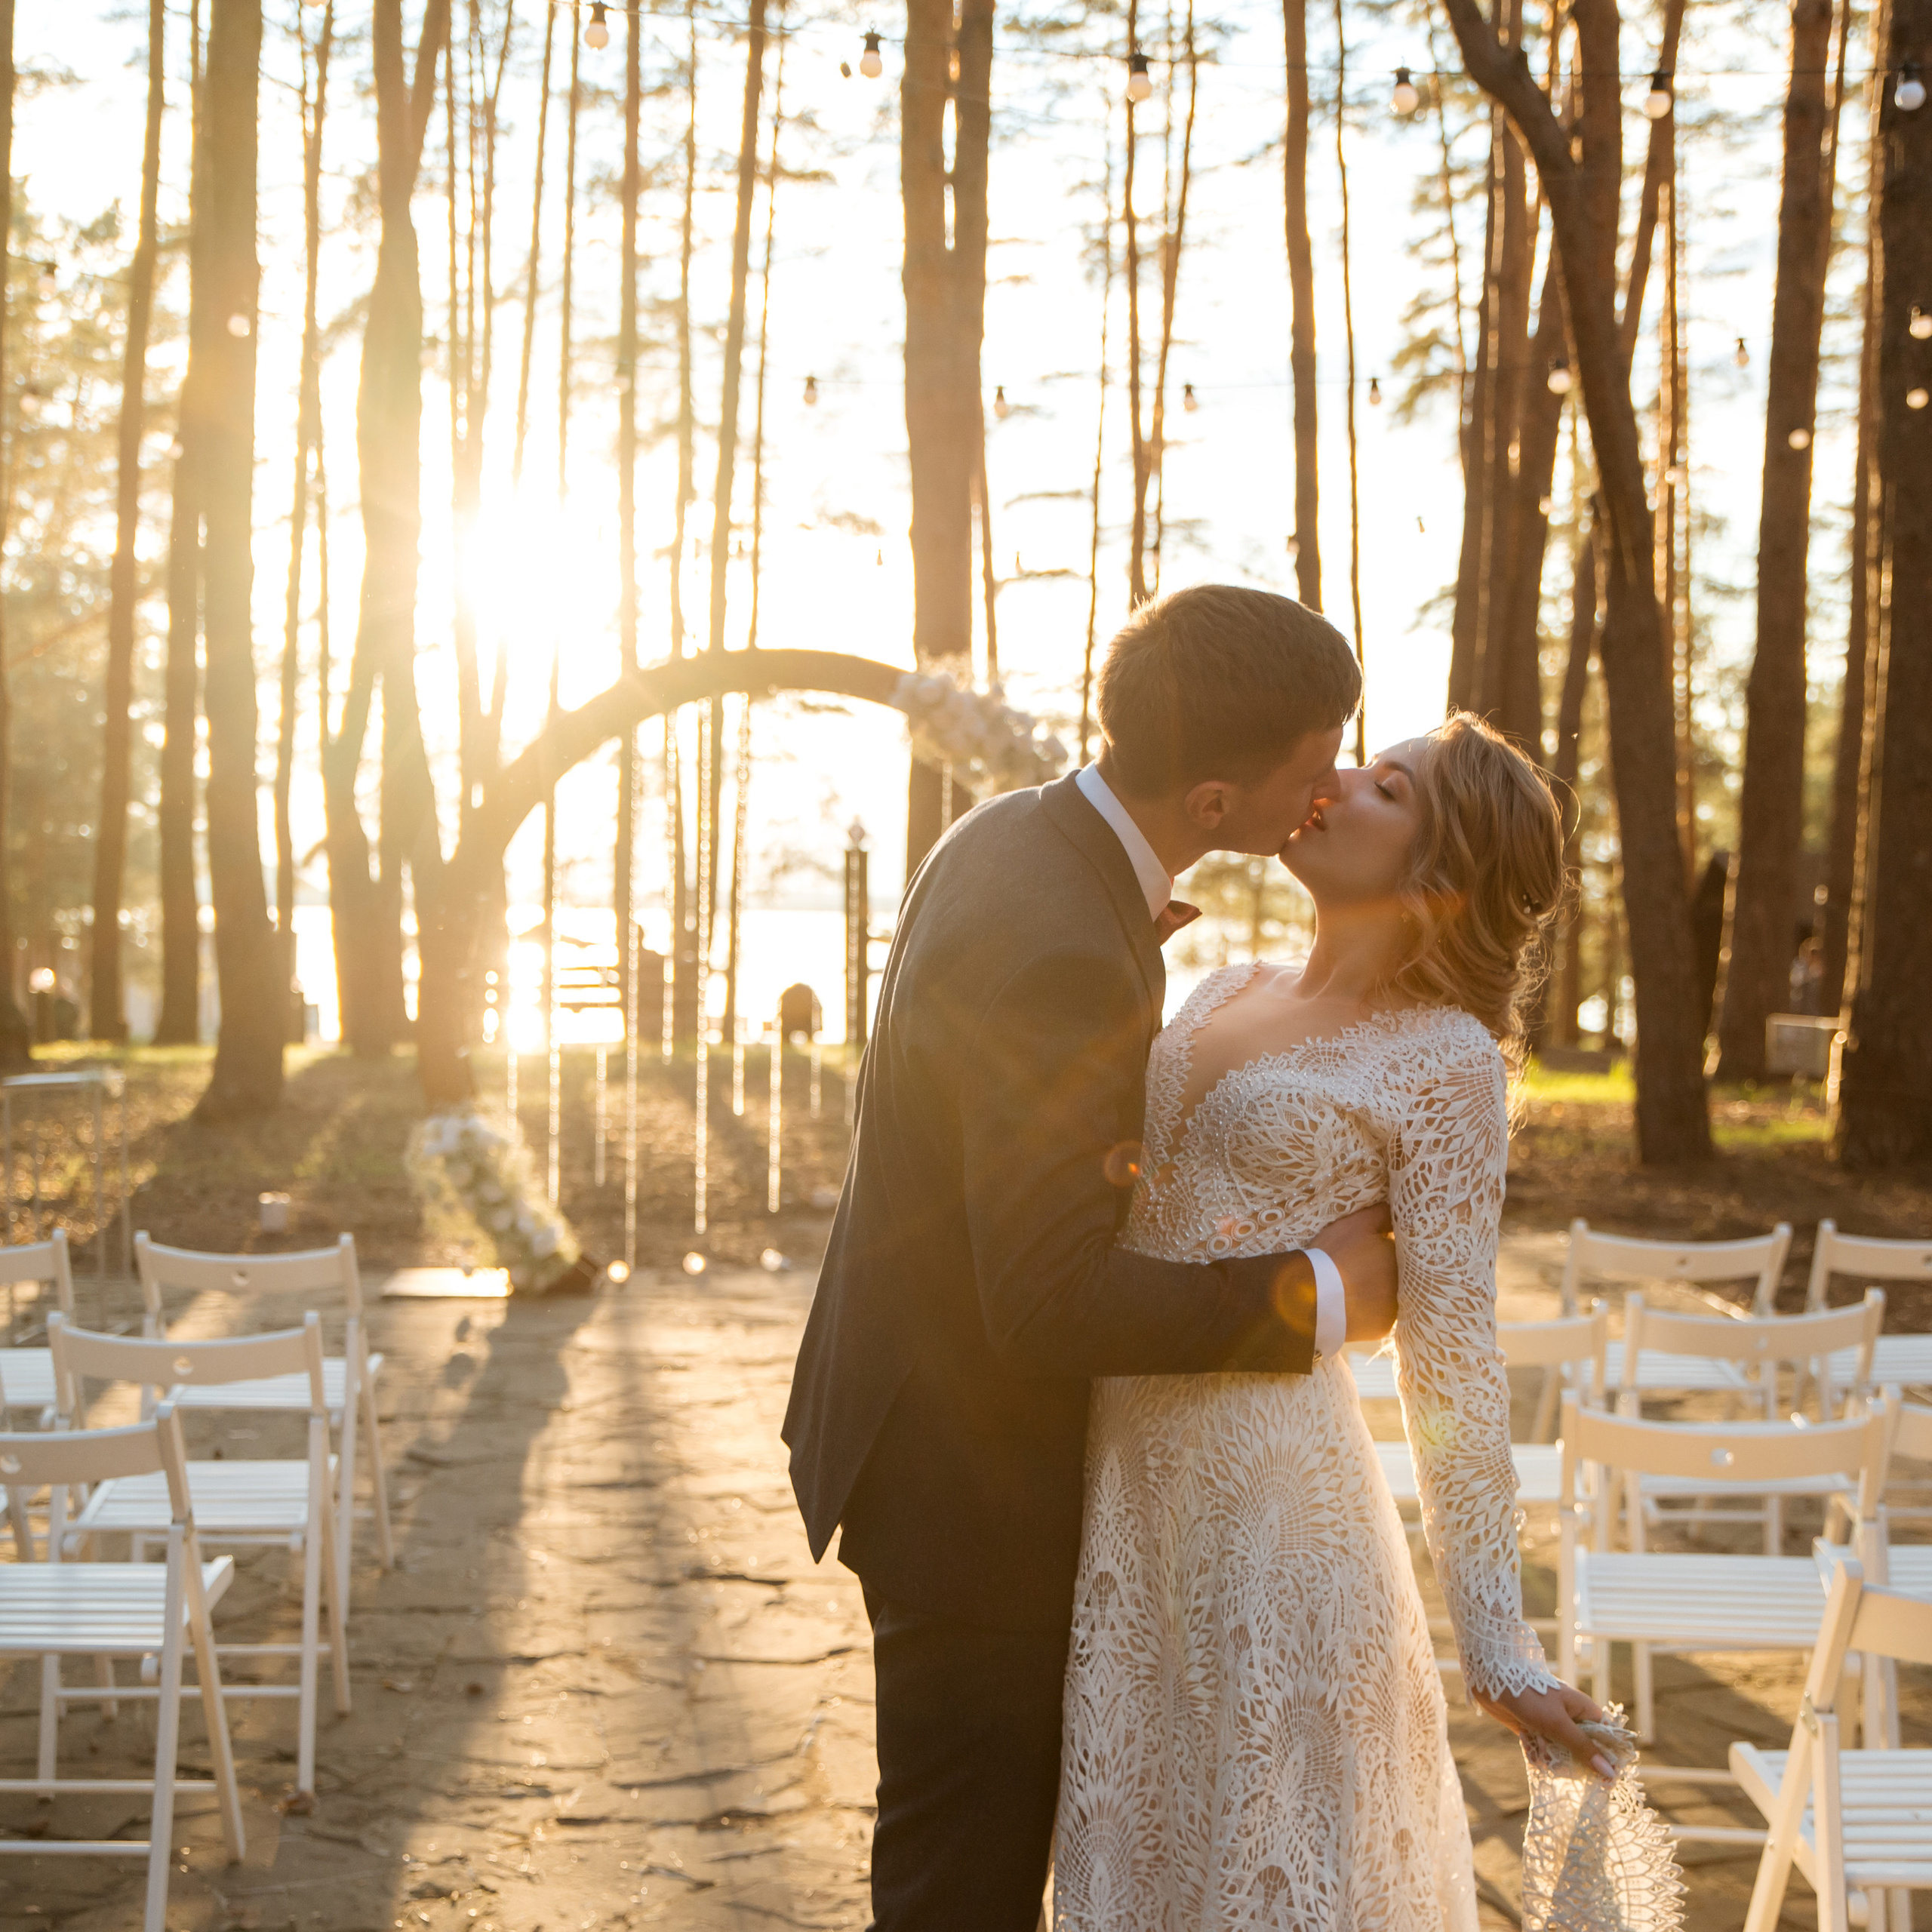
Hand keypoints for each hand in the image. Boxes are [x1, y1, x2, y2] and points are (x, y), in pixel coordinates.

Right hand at [1314, 1201, 1396, 1341]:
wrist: (1313, 1296)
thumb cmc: (1335, 1254)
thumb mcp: (1357, 1223)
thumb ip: (1382, 1214)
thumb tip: (1398, 1208)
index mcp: (1400, 1256)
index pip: (1399, 1249)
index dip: (1384, 1246)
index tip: (1368, 1247)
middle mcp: (1405, 1283)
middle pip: (1397, 1272)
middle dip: (1383, 1269)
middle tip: (1360, 1267)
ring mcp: (1396, 1308)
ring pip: (1390, 1294)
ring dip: (1378, 1290)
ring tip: (1355, 1286)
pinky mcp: (1384, 1327)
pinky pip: (1380, 1315)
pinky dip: (1370, 1310)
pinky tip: (1354, 1304)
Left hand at [1474, 1679, 1616, 1779]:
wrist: (1493, 1680)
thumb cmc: (1530, 1697)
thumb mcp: (1559, 1724)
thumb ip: (1582, 1748)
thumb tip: (1610, 1772)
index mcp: (1583, 1709)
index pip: (1605, 1736)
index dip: (1607, 1757)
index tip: (1607, 1780)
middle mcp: (1570, 1717)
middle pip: (1583, 1748)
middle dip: (1573, 1760)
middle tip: (1563, 1766)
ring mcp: (1551, 1723)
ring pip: (1561, 1751)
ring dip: (1551, 1756)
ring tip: (1540, 1751)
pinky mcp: (1534, 1728)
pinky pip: (1543, 1748)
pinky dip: (1536, 1751)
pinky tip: (1528, 1746)